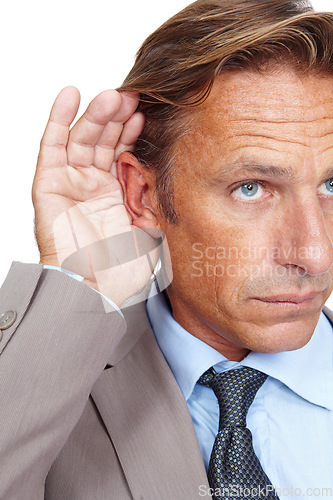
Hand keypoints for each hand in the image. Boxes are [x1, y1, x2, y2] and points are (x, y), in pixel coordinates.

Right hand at [33, 87, 167, 305]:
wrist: (95, 291)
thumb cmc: (122, 270)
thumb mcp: (152, 231)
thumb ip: (156, 202)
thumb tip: (167, 174)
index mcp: (117, 194)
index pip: (123, 152)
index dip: (133, 132)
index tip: (149, 113)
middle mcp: (93, 184)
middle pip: (104, 140)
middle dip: (118, 117)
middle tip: (135, 96)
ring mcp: (71, 182)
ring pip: (82, 137)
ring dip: (97, 114)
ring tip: (114, 95)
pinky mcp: (49, 184)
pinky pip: (52, 146)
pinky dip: (59, 119)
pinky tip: (70, 95)